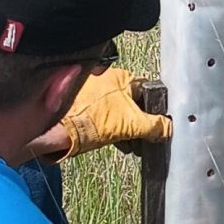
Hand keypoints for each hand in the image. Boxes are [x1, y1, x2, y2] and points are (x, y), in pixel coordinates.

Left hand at [33, 67, 173, 159]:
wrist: (54, 131)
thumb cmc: (91, 121)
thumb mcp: (130, 124)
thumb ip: (154, 125)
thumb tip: (169, 128)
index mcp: (121, 78)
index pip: (147, 91)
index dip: (155, 109)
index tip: (159, 126)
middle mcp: (107, 81)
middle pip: (133, 103)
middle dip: (140, 123)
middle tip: (144, 140)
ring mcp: (95, 95)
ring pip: (120, 112)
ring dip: (127, 130)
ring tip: (131, 145)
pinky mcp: (85, 109)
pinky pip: (106, 118)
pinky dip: (114, 131)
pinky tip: (117, 143)